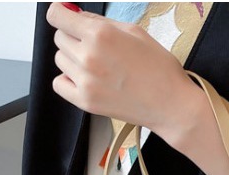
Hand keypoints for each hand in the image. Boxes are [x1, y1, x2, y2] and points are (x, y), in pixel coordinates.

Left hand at [45, 2, 202, 142]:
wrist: (171, 105)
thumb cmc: (160, 69)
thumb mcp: (135, 32)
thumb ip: (102, 21)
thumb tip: (77, 15)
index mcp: (101, 34)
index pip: (56, 15)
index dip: (62, 14)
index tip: (67, 17)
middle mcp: (89, 56)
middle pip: (60, 38)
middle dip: (73, 37)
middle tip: (97, 48)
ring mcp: (85, 81)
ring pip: (60, 60)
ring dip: (73, 59)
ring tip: (98, 67)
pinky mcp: (85, 102)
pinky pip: (59, 84)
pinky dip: (68, 80)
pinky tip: (87, 80)